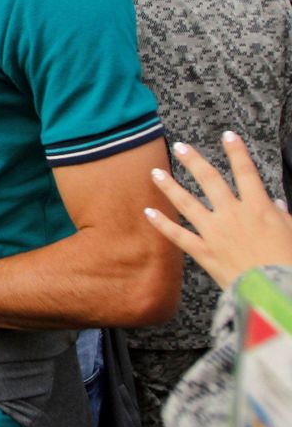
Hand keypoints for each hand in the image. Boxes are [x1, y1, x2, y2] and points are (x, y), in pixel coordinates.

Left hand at [144, 132, 291, 288]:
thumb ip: (282, 216)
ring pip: (187, 203)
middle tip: (180, 147)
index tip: (228, 136)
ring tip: (155, 173)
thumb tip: (276, 204)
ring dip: (169, 186)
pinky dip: (161, 224)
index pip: (246, 172)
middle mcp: (233, 215)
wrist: (275, 290)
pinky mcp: (204, 252)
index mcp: (259, 208)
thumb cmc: (289, 263)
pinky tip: (148, 212)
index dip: (237, 152)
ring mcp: (215, 232)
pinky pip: (178, 235)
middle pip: (210, 180)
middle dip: (193, 161)